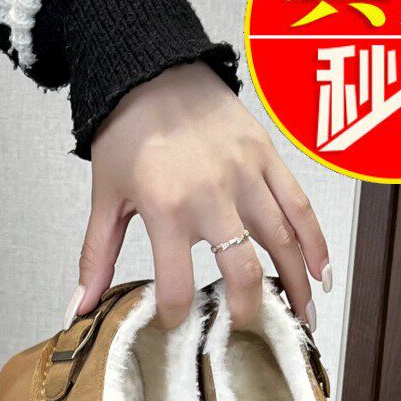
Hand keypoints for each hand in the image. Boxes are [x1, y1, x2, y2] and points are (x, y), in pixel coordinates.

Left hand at [74, 62, 330, 328]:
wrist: (152, 68)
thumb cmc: (126, 133)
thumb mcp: (105, 199)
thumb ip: (96, 257)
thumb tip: (80, 308)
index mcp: (166, 208)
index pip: (178, 283)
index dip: (177, 314)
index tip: (176, 324)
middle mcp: (212, 194)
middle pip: (243, 268)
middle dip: (247, 309)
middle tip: (245, 332)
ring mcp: (245, 174)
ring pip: (282, 240)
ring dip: (295, 285)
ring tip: (300, 319)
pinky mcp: (267, 157)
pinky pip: (299, 205)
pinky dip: (314, 242)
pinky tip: (321, 273)